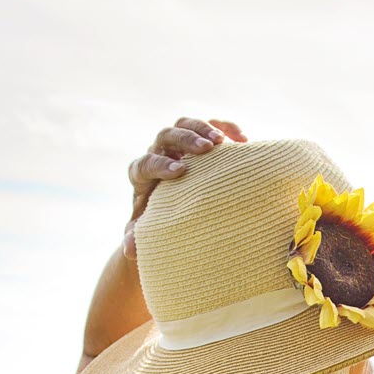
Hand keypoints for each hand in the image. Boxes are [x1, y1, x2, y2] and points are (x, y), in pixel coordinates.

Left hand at [126, 116, 245, 234]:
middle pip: (165, 136)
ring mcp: (179, 145)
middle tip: (205, 149)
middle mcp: (158, 153)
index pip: (145, 163)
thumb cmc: (161, 221)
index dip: (160, 165)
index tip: (179, 172)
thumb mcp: (148, 231)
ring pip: (185, 124)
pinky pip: (211, 124)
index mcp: (142, 174)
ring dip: (204, 128)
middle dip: (185, 140)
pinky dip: (226, 127)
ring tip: (223, 142)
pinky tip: (244, 139)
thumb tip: (130, 250)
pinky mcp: (200, 139)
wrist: (175, 208)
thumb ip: (139, 236)